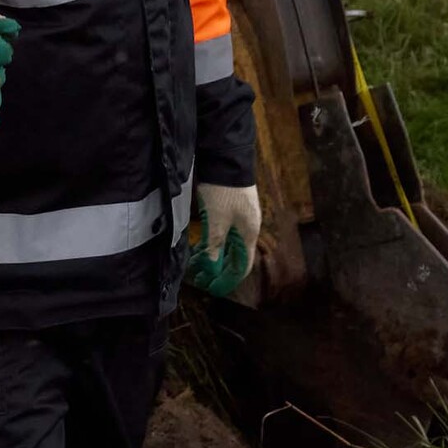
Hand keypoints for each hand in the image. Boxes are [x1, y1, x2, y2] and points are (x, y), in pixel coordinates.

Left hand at [186, 182, 260, 297]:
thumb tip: (212, 265)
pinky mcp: (229, 208)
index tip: (216, 288)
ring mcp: (239, 217)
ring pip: (227, 243)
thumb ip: (215, 244)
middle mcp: (247, 227)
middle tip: (202, 279)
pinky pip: (222, 231)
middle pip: (235, 254)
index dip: (230, 277)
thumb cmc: (224, 193)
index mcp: (249, 233)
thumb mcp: (217, 220)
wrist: (226, 160)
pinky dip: (212, 241)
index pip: (243, 264)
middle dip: (219, 268)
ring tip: (198, 265)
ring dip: (214, 255)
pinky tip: (200, 246)